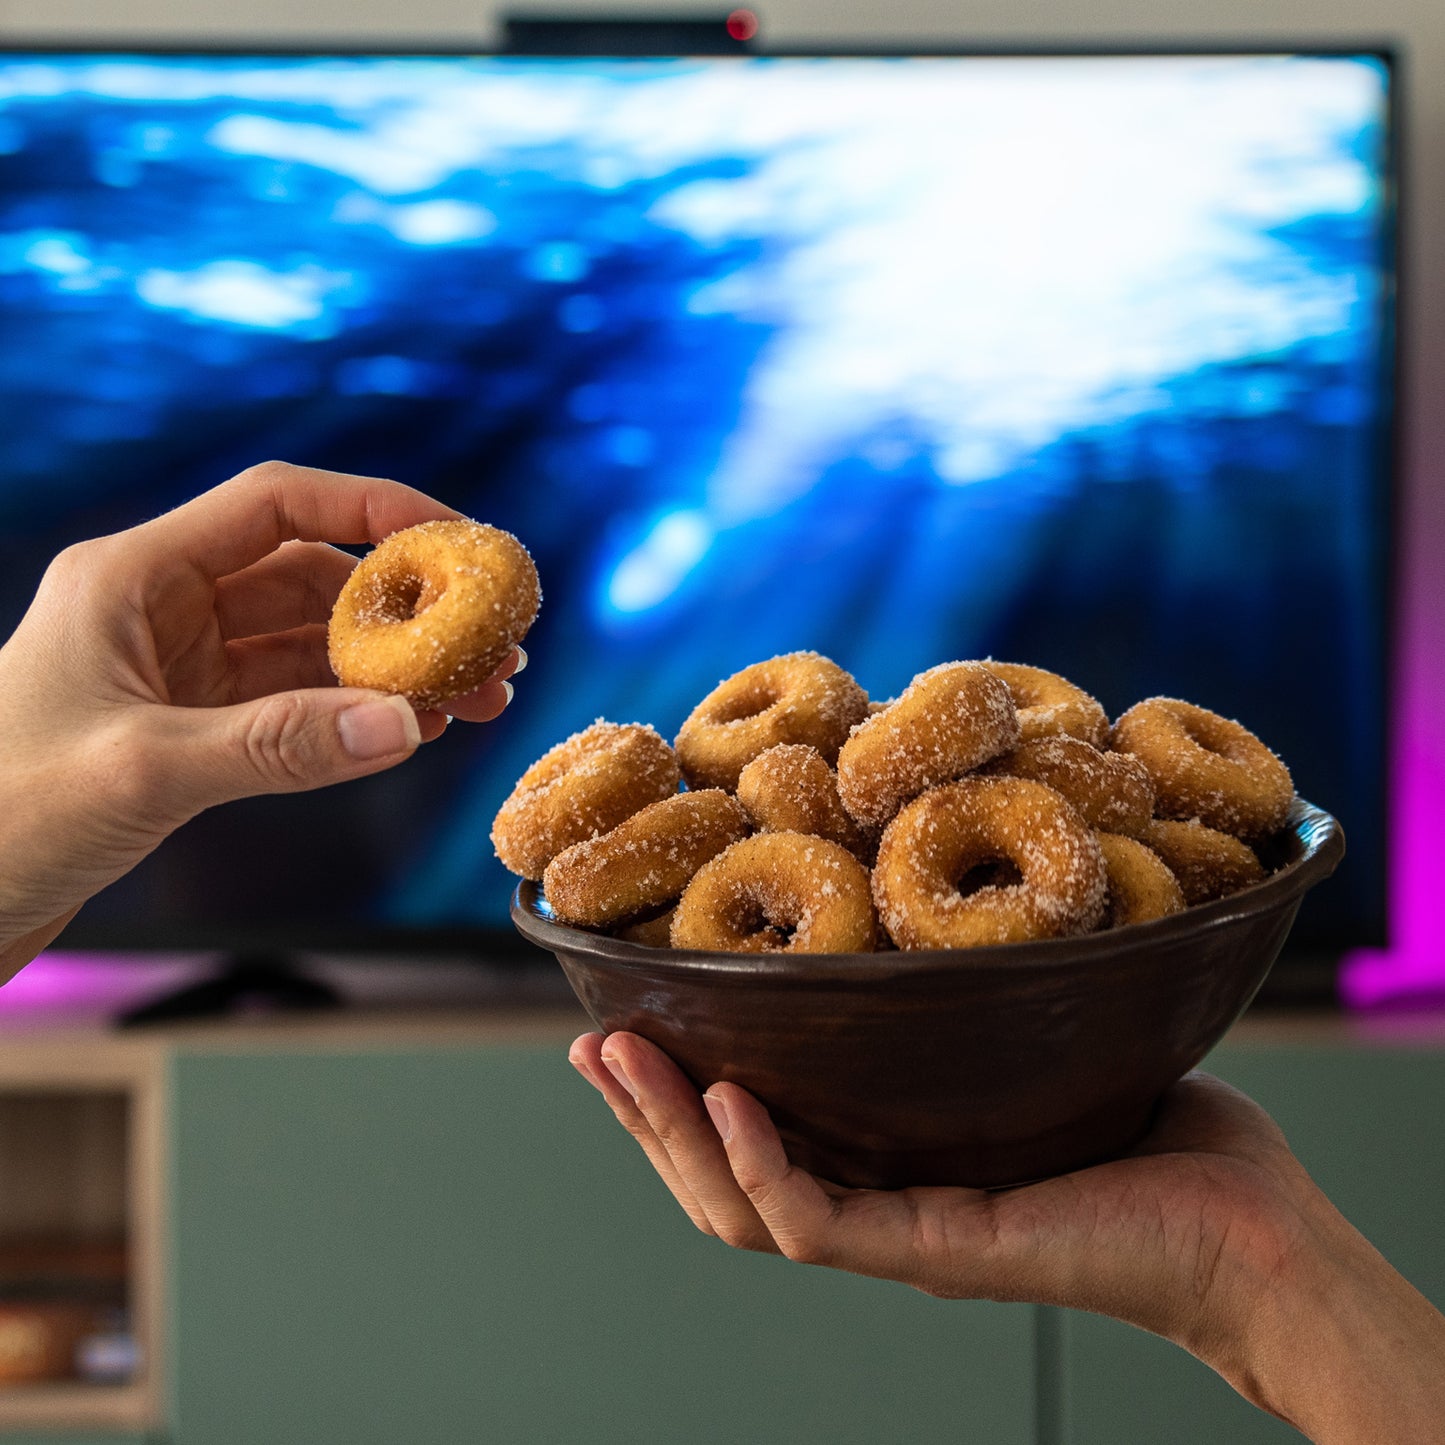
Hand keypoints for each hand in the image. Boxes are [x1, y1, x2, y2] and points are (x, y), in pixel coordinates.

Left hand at [0, 461, 521, 973]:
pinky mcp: (191, 729)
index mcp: (133, 577)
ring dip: (393, 667)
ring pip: (311, 645)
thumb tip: (404, 725)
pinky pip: (295, 704)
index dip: (374, 509)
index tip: (458, 540)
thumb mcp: (141, 772)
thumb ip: (277, 745)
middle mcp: (162, 610)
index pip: (276, 506)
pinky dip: (355, 714)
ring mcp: (180, 671)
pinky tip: (414, 730)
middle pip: (311, 579)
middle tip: (489, 644)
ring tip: (476, 697)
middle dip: (405, 609)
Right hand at [571, 1030, 1444, 1442]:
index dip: (678, 1090)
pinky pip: (820, 1222)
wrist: (1250, 1227)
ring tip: (620, 1059)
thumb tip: (906, 891)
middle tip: (588, 1040)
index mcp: (886, 1165)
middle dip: (646, 1115)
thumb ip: (953, 997)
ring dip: (670, 1137)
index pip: (751, 1137)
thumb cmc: (1154, 1128)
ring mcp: (905, 1238)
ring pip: (746, 1211)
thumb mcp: (1024, 1041)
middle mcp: (880, 1207)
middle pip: (723, 1179)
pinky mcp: (944, 1253)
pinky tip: (728, 1097)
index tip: (625, 1020)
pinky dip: (759, 1164)